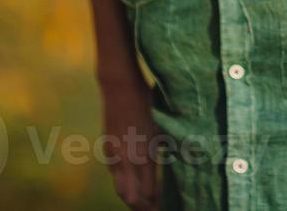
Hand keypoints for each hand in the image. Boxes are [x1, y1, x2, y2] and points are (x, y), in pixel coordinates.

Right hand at [100, 78, 161, 210]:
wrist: (120, 87)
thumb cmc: (146, 102)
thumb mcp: (162, 126)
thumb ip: (167, 149)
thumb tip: (179, 162)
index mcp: (143, 156)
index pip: (149, 193)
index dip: (156, 205)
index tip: (164, 206)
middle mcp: (126, 160)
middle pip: (130, 198)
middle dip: (142, 208)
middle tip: (154, 210)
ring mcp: (114, 155)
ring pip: (120, 188)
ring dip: (132, 197)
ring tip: (145, 201)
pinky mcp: (107, 148)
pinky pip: (115, 174)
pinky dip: (124, 182)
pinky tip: (134, 180)